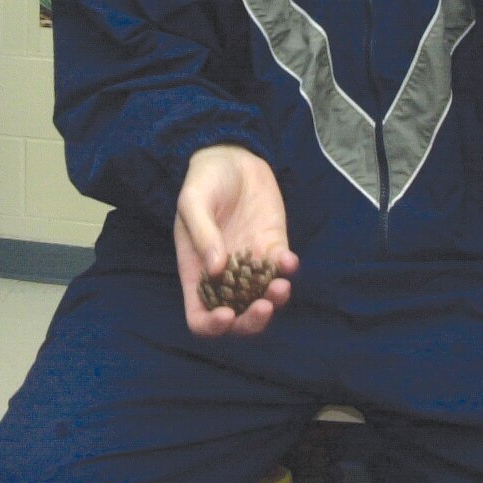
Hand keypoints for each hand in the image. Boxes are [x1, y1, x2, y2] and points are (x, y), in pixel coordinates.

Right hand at [173, 144, 298, 337]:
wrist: (230, 157)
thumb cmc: (204, 180)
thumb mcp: (193, 201)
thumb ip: (202, 233)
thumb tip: (217, 268)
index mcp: (197, 273)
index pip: (200, 317)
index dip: (212, 325)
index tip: (226, 314)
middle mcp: (225, 276)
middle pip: (238, 319)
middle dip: (252, 322)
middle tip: (264, 306)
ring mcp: (251, 264)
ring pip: (264, 300)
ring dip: (275, 300)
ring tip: (280, 285)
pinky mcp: (273, 247)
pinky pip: (282, 268)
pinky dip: (288, 269)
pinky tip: (289, 258)